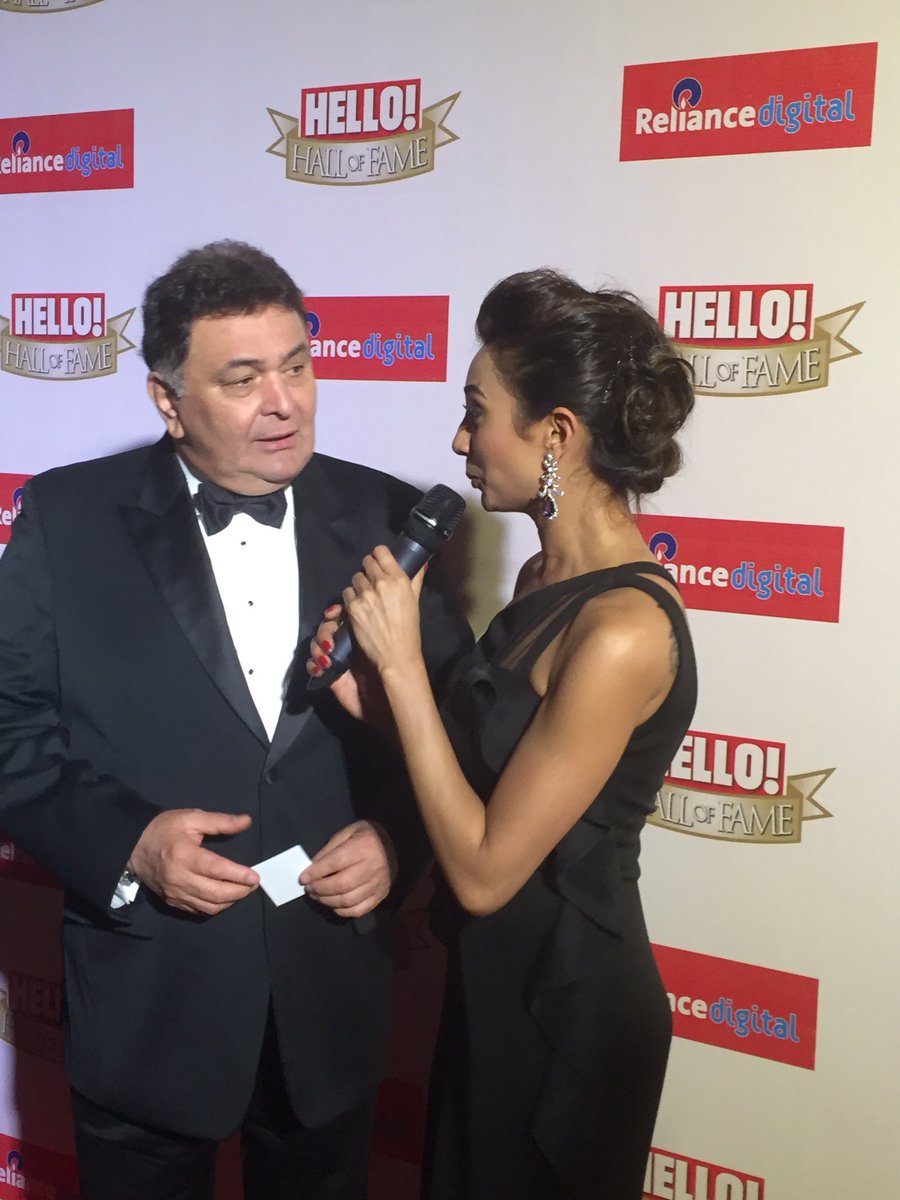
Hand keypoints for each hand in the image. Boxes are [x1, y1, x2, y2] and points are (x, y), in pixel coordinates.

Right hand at [128, 809, 258, 915]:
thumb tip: (246, 821)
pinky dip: (215, 906)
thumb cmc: (165, 829)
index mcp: (183, 855)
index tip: (255, 877)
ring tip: (242, 891)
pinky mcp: (172, 902)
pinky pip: (198, 910)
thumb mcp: (191, 817)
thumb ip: (220, 821)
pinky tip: (225, 898)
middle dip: (239, 891)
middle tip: (253, 885)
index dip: (238, 875)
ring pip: (208, 906)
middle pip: (214, 893)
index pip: (216, 870)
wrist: (133, 846)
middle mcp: (178, 878)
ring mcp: (174, 893)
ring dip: (230, 902)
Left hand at [300, 820, 396, 917]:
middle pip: (340, 885)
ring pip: (347, 901)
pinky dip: (341, 911)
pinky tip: (332, 904)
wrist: (397, 844)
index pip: (335, 862)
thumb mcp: (348, 832)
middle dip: (319, 889)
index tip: (302, 877)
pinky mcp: (380, 896)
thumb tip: (311, 867)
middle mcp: (371, 868)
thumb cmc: (367, 836)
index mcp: (363, 847)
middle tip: (308, 888)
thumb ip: (330, 849)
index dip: (316, 872)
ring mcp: (377, 885)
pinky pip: (358, 910)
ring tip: (317, 896)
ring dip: (326, 901)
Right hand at [307, 605, 396, 735]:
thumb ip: (386, 615)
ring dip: (318, 646)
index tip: (336, 612)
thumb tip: (389, 594)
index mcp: (363, 631)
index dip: (336, 610)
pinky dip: (313, 664)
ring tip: (327, 656)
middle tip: (331, 639)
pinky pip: (312, 664)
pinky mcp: (328, 675)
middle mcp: (349, 642)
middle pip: (327, 625)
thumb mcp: (396, 638)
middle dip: (325, 629)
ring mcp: (337, 658)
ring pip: (317, 642)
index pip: (343, 613)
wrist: (390, 703)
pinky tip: (321, 668)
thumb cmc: (395, 672)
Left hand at [342, 547, 423, 675]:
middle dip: (369, 569)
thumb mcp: (415, 600)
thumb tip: (420, 563)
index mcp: (398, 579)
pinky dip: (352, 598)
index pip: (380, 552)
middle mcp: (380, 583)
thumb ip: (415, 579)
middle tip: (372, 580)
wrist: (395, 654)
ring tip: (366, 596)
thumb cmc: (409, 629)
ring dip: (359, 584)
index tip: (379, 561)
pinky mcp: (352, 607)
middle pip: (366, 562)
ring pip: (355, 578)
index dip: (379, 555)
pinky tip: (359, 607)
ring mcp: (364, 595)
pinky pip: (347, 593)